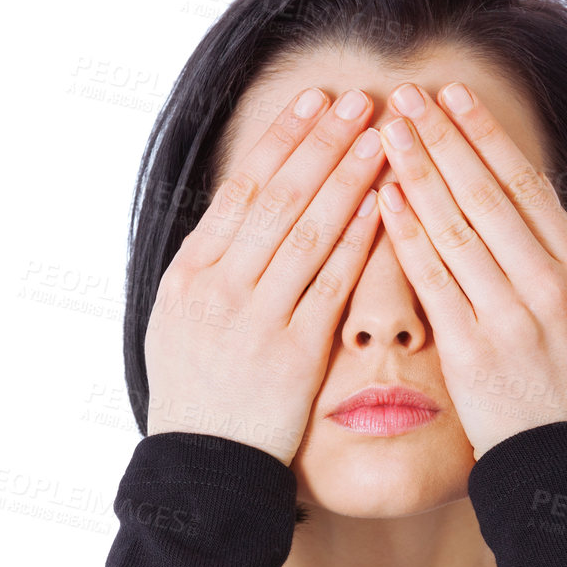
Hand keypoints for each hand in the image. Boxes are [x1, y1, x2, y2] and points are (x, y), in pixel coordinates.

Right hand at [144, 85, 386, 466]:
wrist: (204, 466)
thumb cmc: (197, 395)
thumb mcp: (181, 321)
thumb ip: (213, 267)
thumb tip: (243, 214)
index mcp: (190, 273)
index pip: (242, 189)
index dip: (282, 140)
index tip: (315, 99)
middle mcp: (219, 288)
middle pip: (277, 199)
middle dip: (322, 143)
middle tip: (359, 99)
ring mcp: (255, 320)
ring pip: (307, 232)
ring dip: (347, 179)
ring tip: (381, 137)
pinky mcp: (291, 354)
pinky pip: (330, 286)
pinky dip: (357, 242)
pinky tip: (385, 206)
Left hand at [374, 81, 566, 459]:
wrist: (562, 461)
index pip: (527, 185)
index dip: (485, 136)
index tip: (454, 97)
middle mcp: (551, 285)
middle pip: (487, 194)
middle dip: (442, 137)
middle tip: (406, 94)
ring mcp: (512, 317)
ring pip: (456, 227)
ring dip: (417, 172)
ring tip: (385, 132)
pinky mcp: (474, 350)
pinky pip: (433, 280)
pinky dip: (407, 235)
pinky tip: (382, 199)